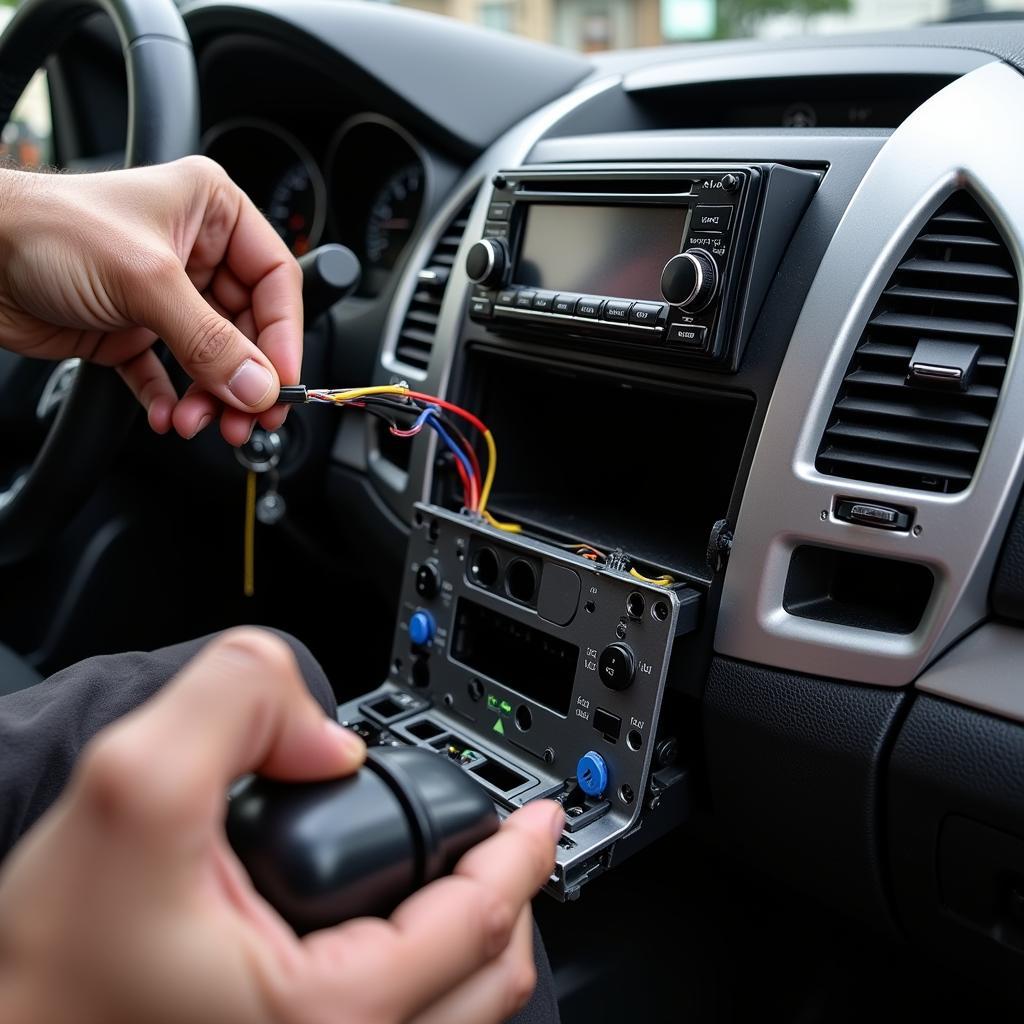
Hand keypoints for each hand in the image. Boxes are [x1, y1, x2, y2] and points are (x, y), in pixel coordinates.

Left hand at [0, 157, 302, 444]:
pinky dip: (169, 399)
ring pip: (211, 358)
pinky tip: (164, 414)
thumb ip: (209, 340)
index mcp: (213, 213)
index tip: (282, 380)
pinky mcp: (134, 330)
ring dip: (208, 396)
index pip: (275, 280)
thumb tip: (258, 385)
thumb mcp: (145, 280)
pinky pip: (168, 374)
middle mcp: (196, 252)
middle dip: (243, 377)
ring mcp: (165, 294)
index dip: (283, 335)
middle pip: (247, 328)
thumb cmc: (46, 228)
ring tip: (195, 419)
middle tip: (247, 416)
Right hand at [0, 629, 561, 1023]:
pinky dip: (420, 980)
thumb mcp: (131, 787)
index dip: (521, 853)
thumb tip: (325, 733)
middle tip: (509, 844)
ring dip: (469, 944)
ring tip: (462, 884)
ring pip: (447, 1021)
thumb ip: (235, 700)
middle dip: (510, 899)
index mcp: (327, 1013)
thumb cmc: (37, 977)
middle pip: (485, 984)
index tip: (540, 816)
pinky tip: (389, 939)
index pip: (480, 923)